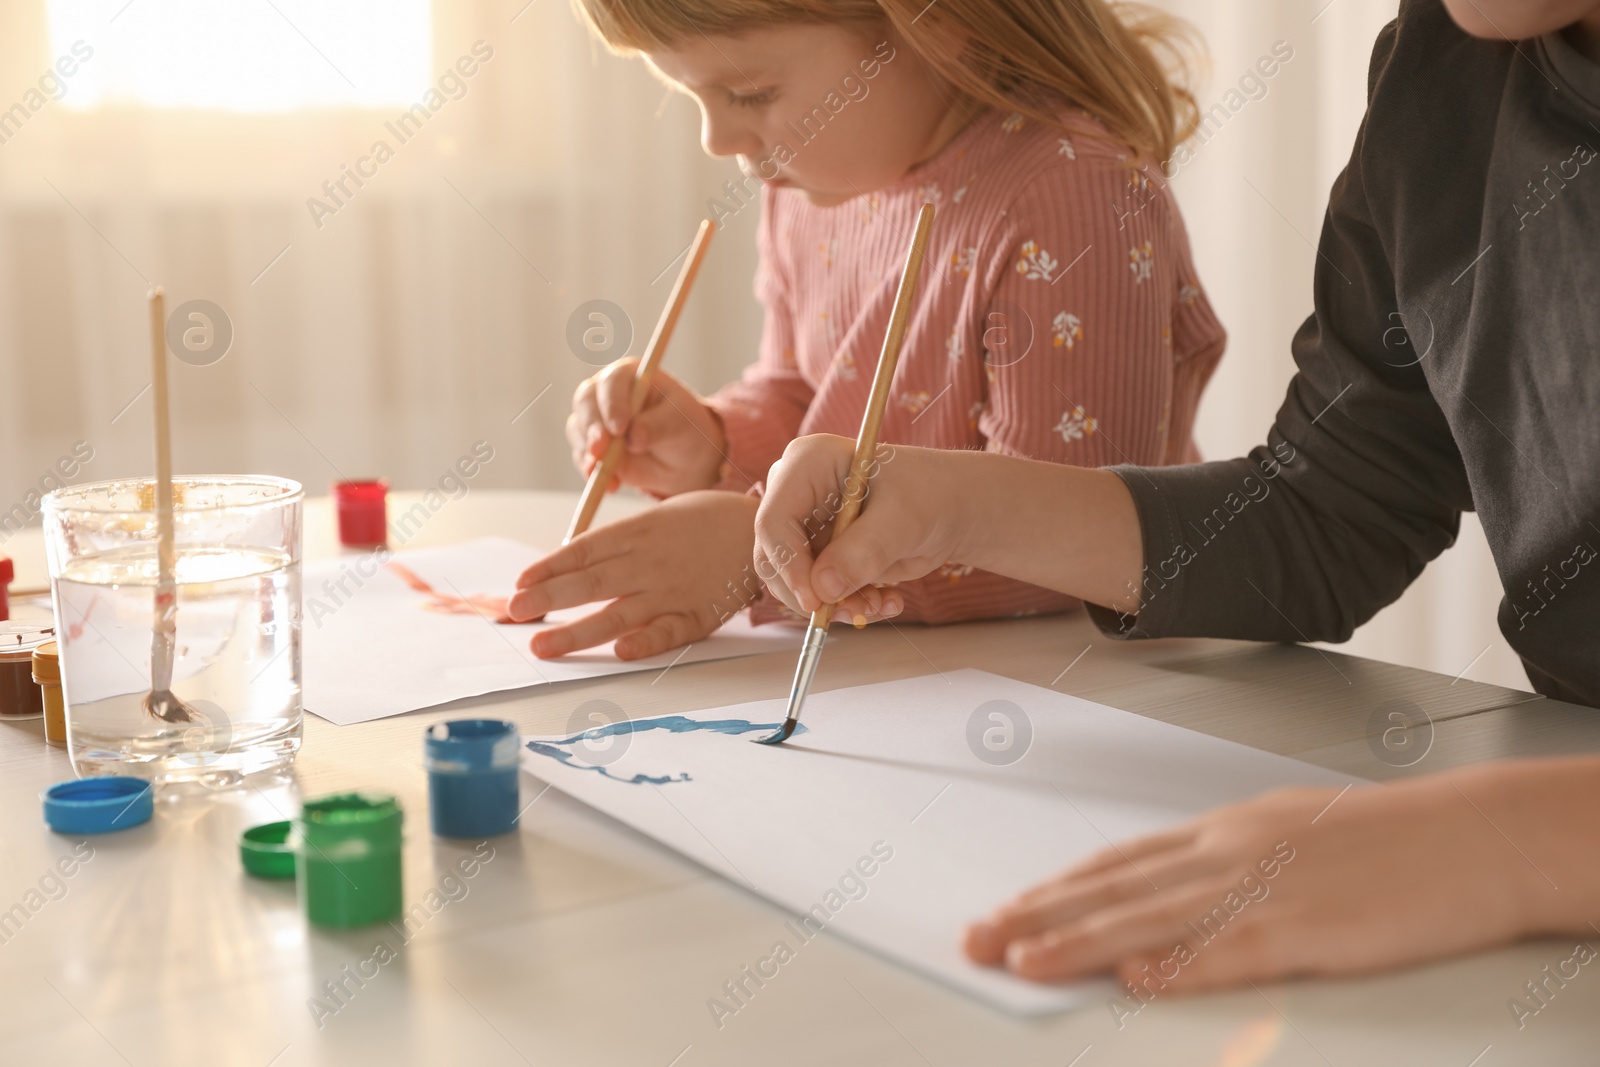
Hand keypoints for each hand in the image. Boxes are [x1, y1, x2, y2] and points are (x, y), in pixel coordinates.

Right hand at [566, 359, 728, 497]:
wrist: (683, 459)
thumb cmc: (685, 429)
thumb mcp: (679, 424)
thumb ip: (657, 426)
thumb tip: (633, 438)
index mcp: (630, 376)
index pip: (612, 382)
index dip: (612, 404)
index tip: (620, 428)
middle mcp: (606, 393)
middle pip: (585, 403)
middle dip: (591, 428)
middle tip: (601, 451)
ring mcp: (596, 420)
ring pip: (579, 430)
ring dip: (590, 453)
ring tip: (611, 476)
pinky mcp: (592, 447)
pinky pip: (583, 457)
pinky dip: (592, 471)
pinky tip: (611, 485)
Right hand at [753, 436, 968, 618]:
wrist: (950, 508)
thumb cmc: (929, 494)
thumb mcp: (902, 519)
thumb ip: (863, 551)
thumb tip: (823, 588)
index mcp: (807, 464)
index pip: (774, 522)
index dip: (789, 566)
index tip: (816, 602)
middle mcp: (796, 494)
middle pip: (773, 557)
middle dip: (811, 593)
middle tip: (855, 611)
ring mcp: (805, 526)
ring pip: (794, 582)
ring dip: (835, 604)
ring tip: (880, 605)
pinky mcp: (819, 554)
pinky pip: (817, 592)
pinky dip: (848, 605)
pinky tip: (885, 600)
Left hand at [962, 767, 1563, 993]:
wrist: (1473, 835)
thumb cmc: (1388, 837)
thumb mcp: (1289, 832)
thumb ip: (1225, 859)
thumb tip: (1172, 887)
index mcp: (1225, 830)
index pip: (1119, 861)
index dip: (1055, 889)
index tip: (1008, 910)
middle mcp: (1228, 853)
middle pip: (1116, 889)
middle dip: (1040, 917)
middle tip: (980, 939)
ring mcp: (1266, 889)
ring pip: (1153, 919)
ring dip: (1081, 943)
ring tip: (1024, 961)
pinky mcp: (1309, 929)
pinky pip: (1232, 951)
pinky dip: (1180, 966)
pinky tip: (1137, 978)